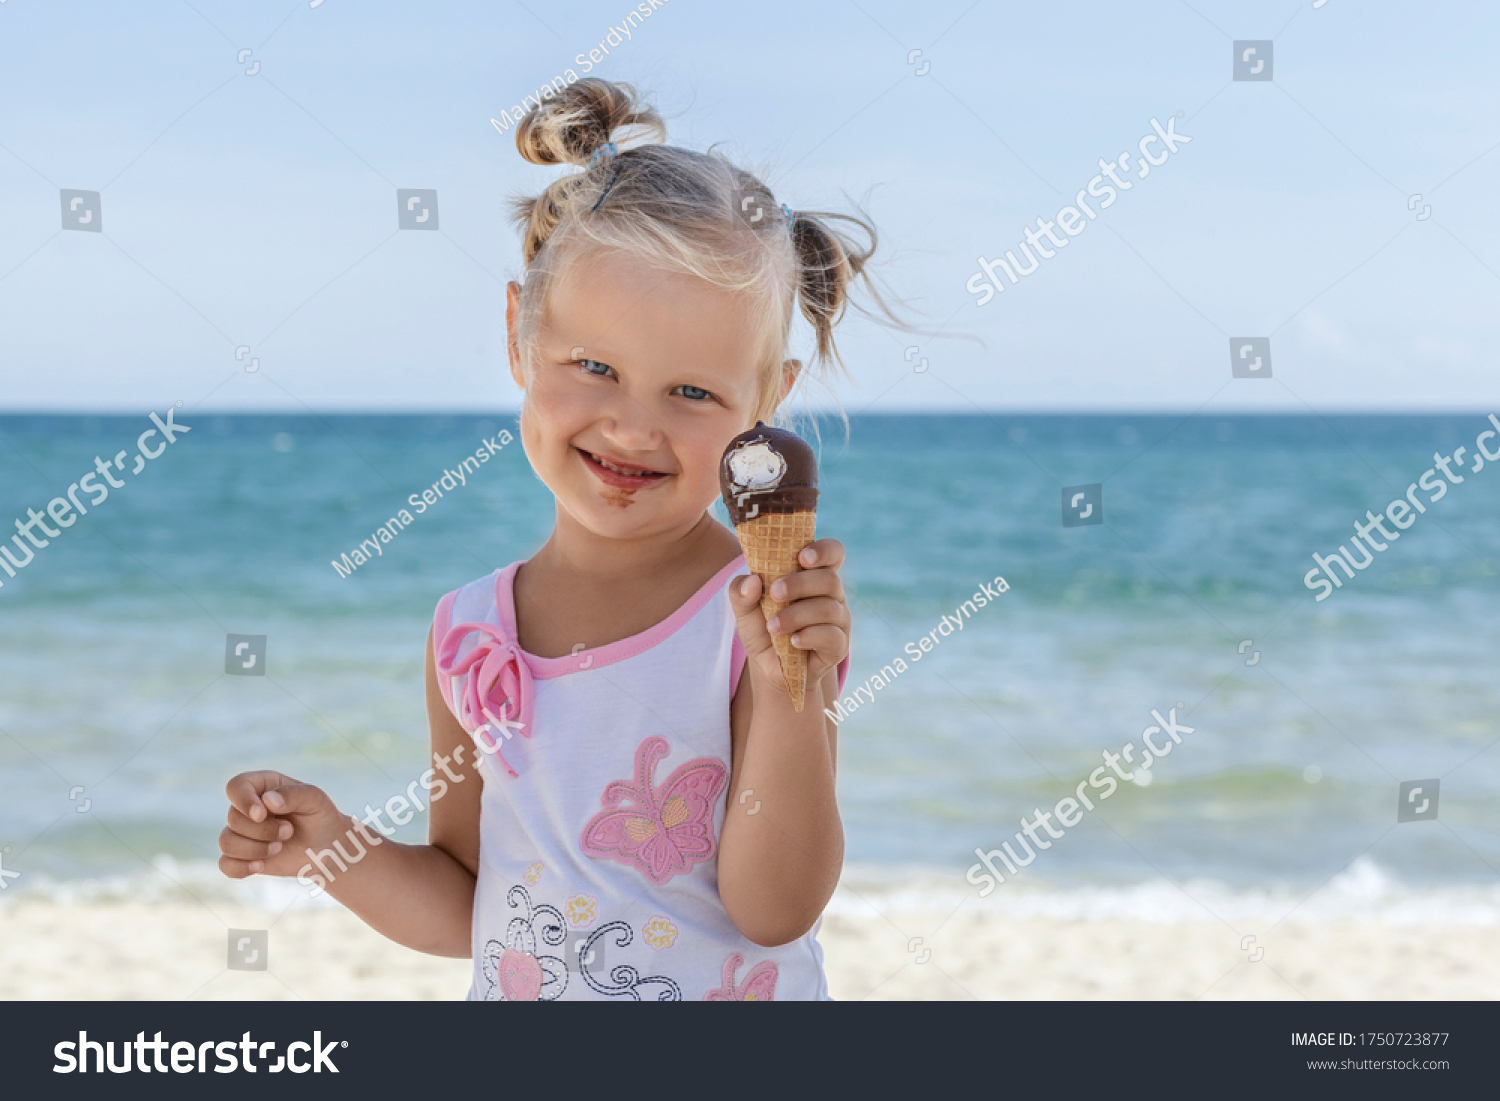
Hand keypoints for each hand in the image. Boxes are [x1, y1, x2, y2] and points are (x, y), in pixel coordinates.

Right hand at [218, 770, 345, 878]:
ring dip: (254, 849)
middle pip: (233, 819)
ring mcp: (243, 833)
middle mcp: (247, 808)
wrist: (327, 848)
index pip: (236, 786)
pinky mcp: (243, 857)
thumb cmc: (320, 817)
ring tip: (278, 847)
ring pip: (226, 842)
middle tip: (289, 831)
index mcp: (262, 786)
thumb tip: (267, 799)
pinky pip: (225, 864)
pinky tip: (260, 866)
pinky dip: (240, 868)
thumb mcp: (315, 800)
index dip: (243, 801)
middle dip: (263, 830)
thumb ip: (294, 794)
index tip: (261, 814)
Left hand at [729, 538, 849, 697]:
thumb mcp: (744, 609)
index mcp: (812, 575)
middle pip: (829, 579)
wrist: (770, 668)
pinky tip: (793, 641)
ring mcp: (839, 620)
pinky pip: (832, 636)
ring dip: (797, 615)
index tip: (802, 557)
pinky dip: (809, 636)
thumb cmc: (763, 628)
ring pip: (829, 608)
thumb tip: (752, 581)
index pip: (833, 552)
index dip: (823, 551)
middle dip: (799, 584)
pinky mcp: (838, 646)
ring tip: (773, 627)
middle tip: (774, 594)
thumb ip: (741, 591)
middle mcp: (831, 594)